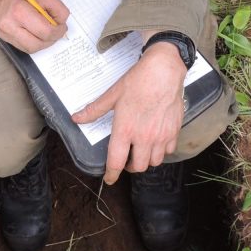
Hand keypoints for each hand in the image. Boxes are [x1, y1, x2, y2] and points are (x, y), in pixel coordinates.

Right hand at [0, 0, 69, 53]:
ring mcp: (3, 32)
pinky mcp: (2, 36)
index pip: (45, 32)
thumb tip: (62, 25)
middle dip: (51, 40)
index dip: (58, 31)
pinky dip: (33, 42)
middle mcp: (8, 24)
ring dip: (42, 43)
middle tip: (56, 31)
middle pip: (36, 44)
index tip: (62, 26)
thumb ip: (58, 9)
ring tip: (46, 31)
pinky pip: (23, 46)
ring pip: (30, 49)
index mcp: (19, 11)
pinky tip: (36, 32)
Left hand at [72, 43, 186, 183]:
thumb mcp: (112, 95)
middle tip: (126, 159)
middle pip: (137, 167)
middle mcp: (144, 137)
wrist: (164, 71)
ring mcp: (161, 135)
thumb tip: (76, 118)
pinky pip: (168, 151)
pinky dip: (161, 151)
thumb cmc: (138, 81)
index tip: (110, 179)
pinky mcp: (174, 131)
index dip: (111, 174)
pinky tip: (156, 141)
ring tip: (141, 151)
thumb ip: (94, 110)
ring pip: (154, 162)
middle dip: (130, 167)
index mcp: (125, 130)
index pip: (116, 162)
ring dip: (146, 160)